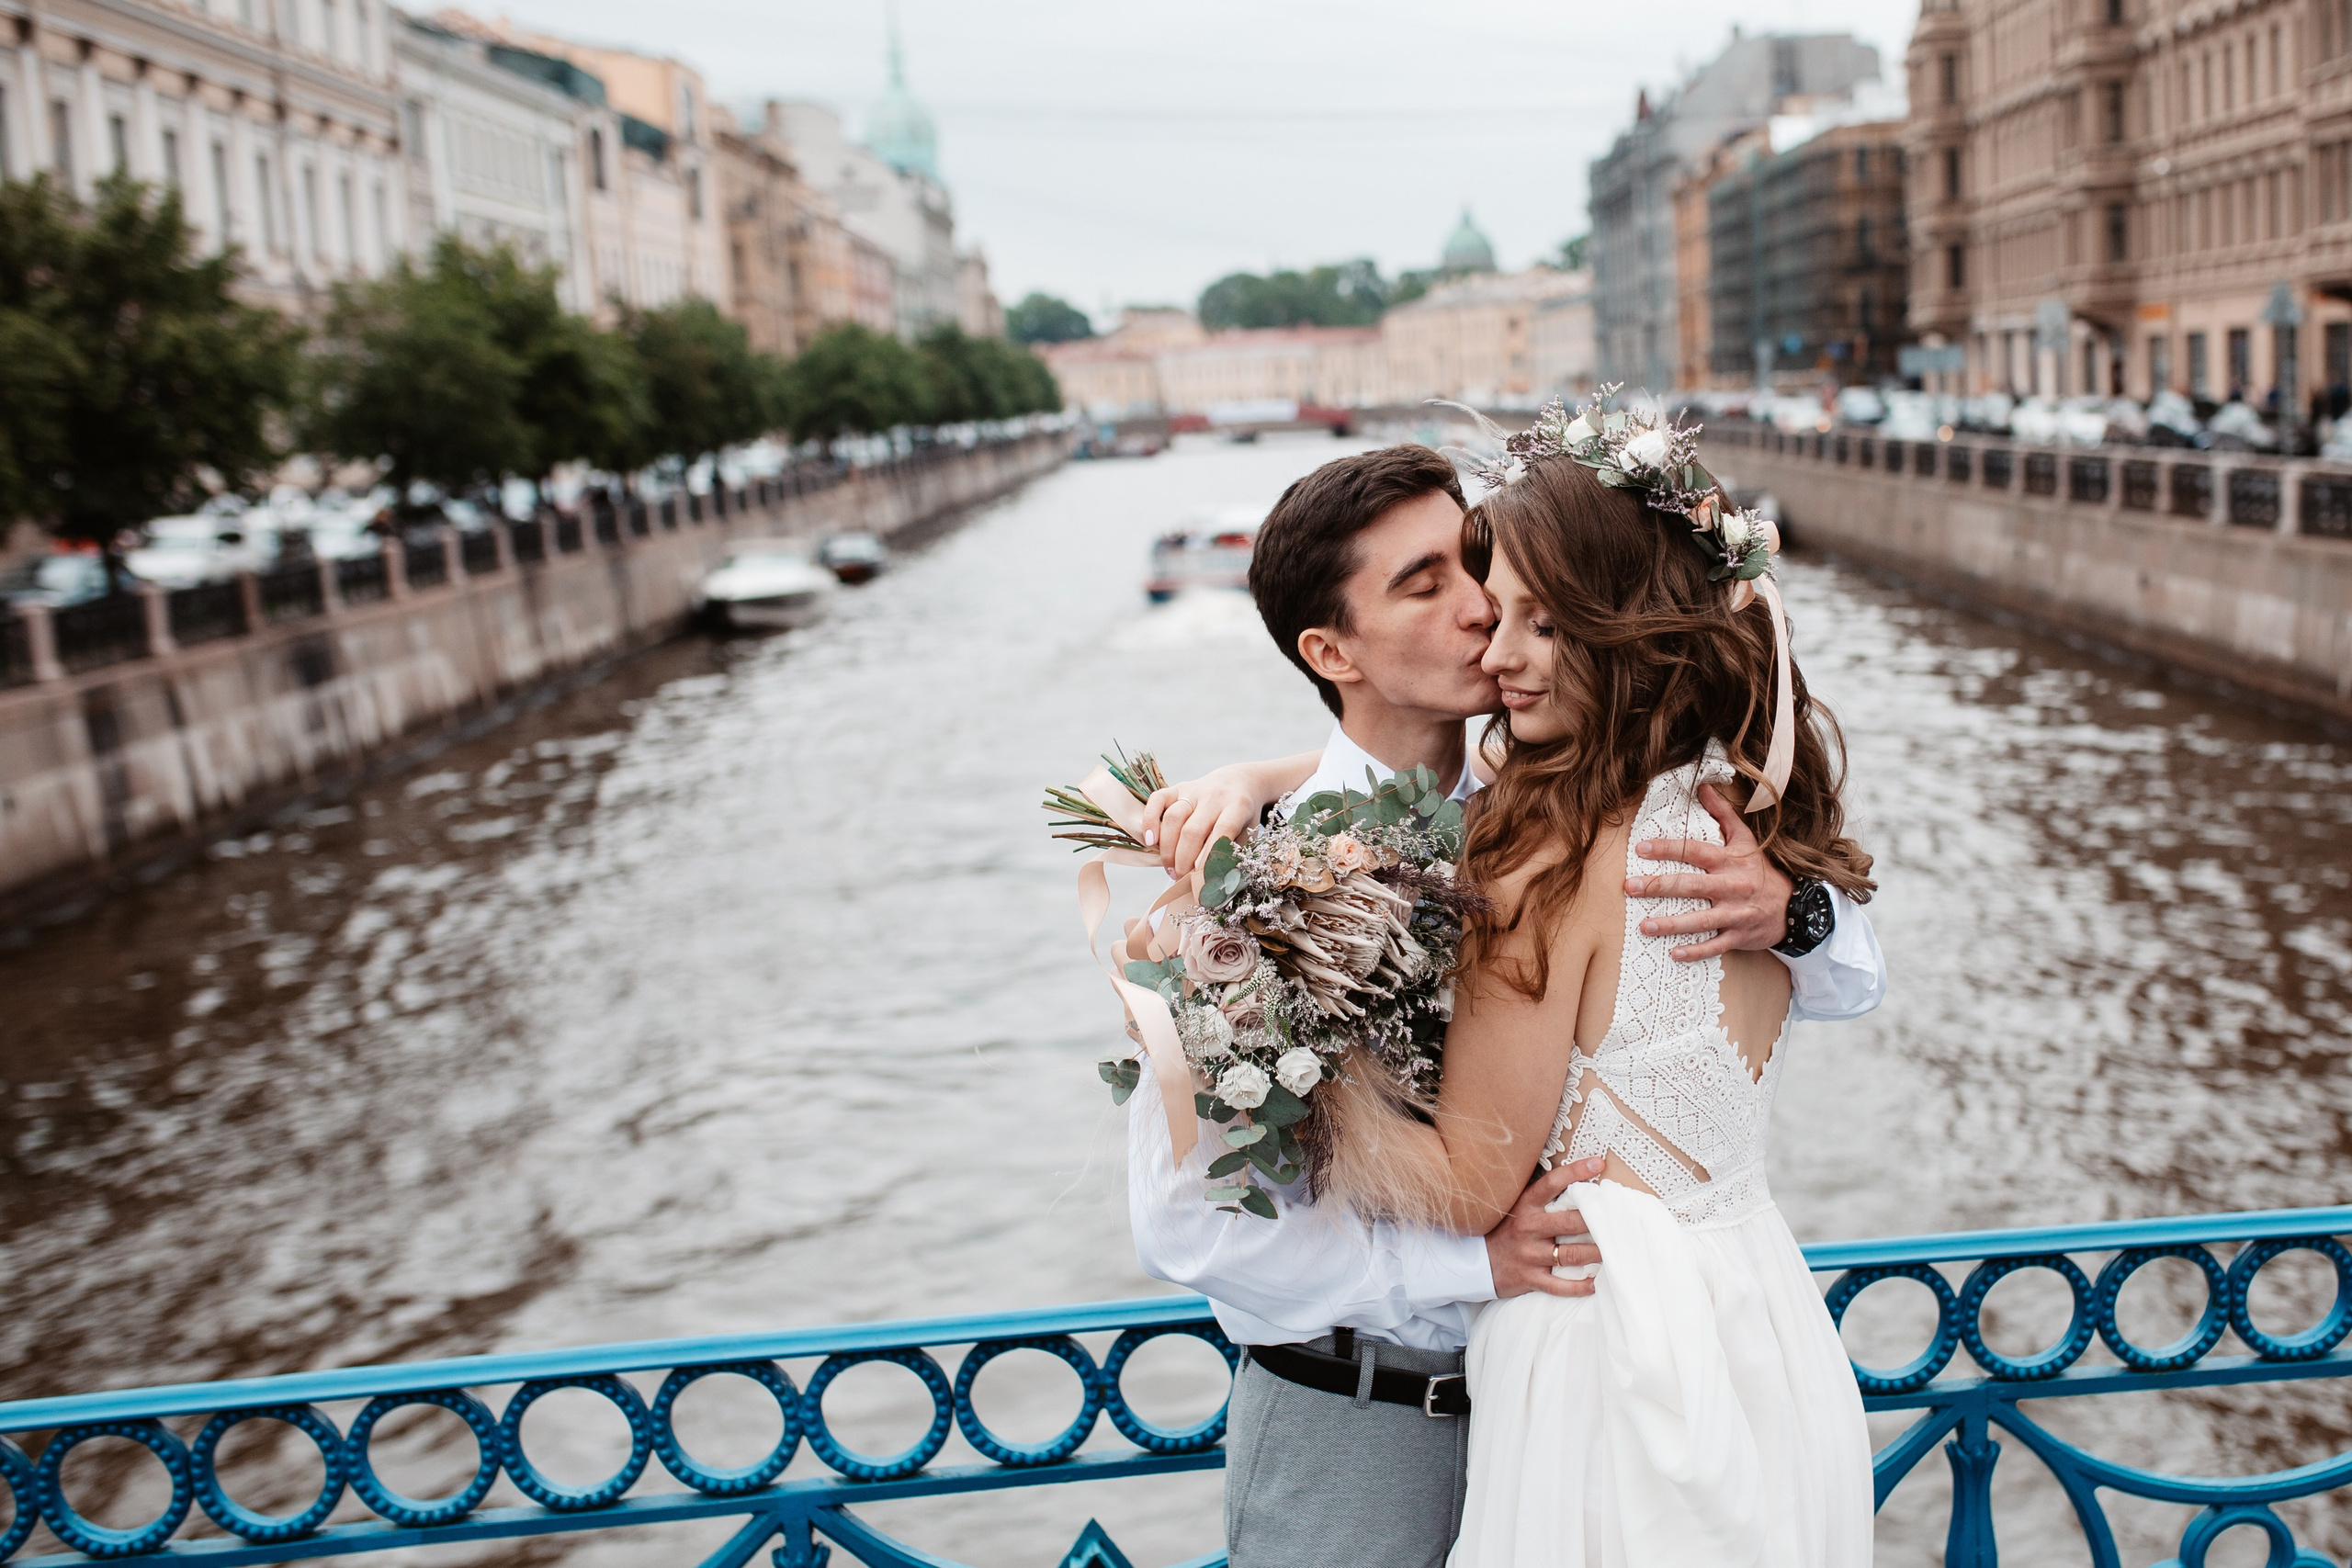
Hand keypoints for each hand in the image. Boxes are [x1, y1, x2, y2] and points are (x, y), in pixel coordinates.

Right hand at [1138, 766, 1274, 878]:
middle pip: (1192, 830)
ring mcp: (1194, 790)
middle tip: (1182, 879)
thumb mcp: (1248, 834)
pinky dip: (1150, 820)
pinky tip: (1150, 841)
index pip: (1222, 831)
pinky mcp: (1177, 787)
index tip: (1200, 880)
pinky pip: (1157, 800)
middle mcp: (1214, 796)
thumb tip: (1218, 886)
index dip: (1209, 857)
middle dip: (1184, 860)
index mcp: (1237, 806)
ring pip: (1173, 818)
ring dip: (1168, 848)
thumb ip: (1235, 856)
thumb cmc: (1242, 817)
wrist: (1238, 782)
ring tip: (1170, 869)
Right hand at [1485, 1157, 1604, 1298]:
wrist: (1475, 1262)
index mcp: (1526, 1206)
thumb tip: (1579, 1182)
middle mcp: (1528, 1228)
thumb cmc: (1506, 1230)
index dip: (1576, 1171)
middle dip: (1596, 1221)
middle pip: (1569, 1222)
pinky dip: (1580, 1287)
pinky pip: (1559, 1286)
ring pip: (1570, 1254)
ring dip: (1596, 1253)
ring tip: (1617, 1250)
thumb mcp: (1518, 1208)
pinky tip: (1596, 1283)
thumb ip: (1543, 1198)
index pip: (1552, 1183)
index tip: (1599, 1163)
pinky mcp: (1530, 1278)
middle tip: (1620, 1219)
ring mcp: (1529, 1255)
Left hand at [1626, 783, 1793, 961]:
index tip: (1641, 848)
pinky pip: (1716, 945)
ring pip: (1700, 920)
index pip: (1694, 851)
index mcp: (1729, 861)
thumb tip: (1703, 787)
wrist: (1797, 906)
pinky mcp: (1740, 936)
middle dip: (1658, 887)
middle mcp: (1731, 886)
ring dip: (1670, 924)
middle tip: (1629, 887)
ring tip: (1643, 926)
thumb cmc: (1763, 871)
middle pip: (1690, 886)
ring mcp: (1736, 913)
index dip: (1667, 848)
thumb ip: (1723, 814)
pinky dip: (1696, 951)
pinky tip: (1674, 954)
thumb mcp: (1746, 840)